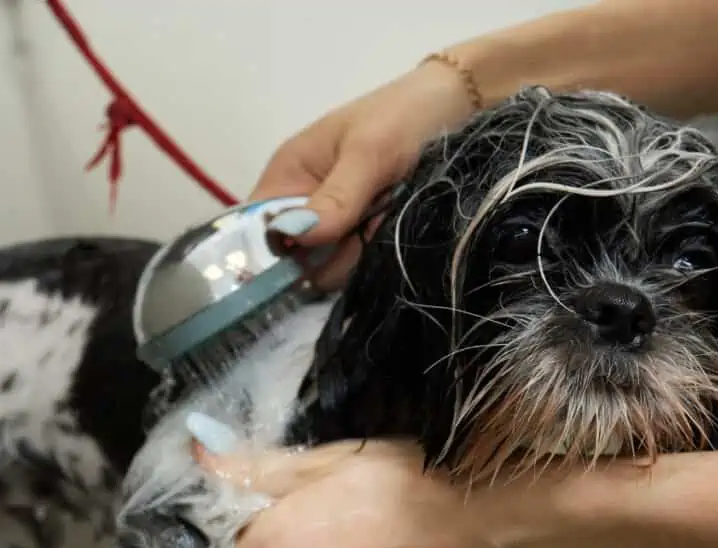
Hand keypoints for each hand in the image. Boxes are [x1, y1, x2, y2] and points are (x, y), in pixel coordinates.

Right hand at [250, 61, 477, 288]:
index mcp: (289, 175)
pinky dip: (376, 261)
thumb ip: (336, 196)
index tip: (299, 269)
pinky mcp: (367, 240)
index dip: (267, 255)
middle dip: (327, 260)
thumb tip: (299, 237)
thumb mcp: (370, 153)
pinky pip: (359, 266)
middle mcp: (306, 206)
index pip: (256, 228)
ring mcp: (338, 227)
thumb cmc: (406, 116)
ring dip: (358, 260)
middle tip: (366, 233)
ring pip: (330, 269)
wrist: (460, 109)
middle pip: (295, 260)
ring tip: (388, 226)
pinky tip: (395, 240)